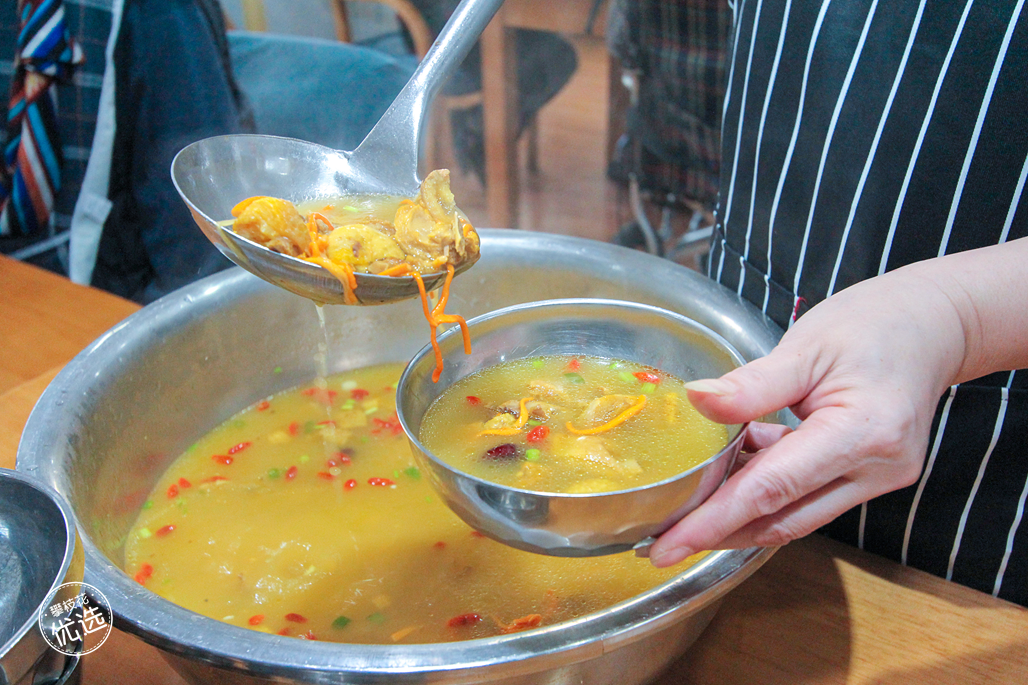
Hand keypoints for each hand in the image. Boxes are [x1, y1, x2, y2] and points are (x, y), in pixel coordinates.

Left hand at [646, 265, 970, 566]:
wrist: (933, 325)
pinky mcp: (871, 478)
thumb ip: (752, 384)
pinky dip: (768, 492)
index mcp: (862, 433)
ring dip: (741, 516)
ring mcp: (878, 479)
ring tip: (688, 509)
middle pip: (782, 517)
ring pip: (794, 515)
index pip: (772, 490)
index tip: (669, 543)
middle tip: (663, 542)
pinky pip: (809, 496)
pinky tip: (734, 472)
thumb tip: (697, 400)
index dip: (715, 519)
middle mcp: (876, 469)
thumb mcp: (806, 346)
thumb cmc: (874, 325)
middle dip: (720, 532)